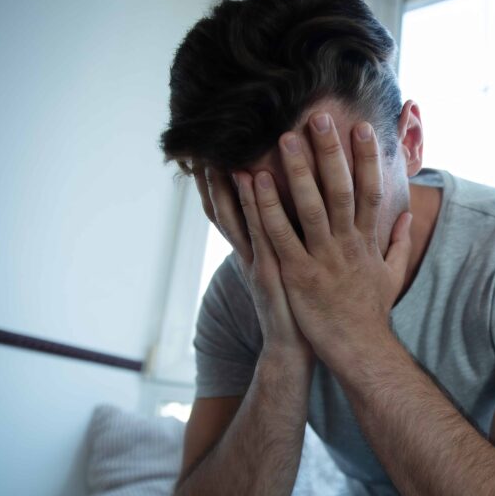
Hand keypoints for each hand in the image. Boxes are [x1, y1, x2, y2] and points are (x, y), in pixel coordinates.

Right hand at [193, 166, 312, 363]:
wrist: (293, 349)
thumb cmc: (295, 309)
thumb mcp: (284, 271)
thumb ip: (279, 244)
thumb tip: (282, 218)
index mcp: (252, 251)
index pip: (228, 212)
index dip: (215, 184)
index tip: (208, 153)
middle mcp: (248, 253)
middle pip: (222, 210)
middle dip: (210, 180)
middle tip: (199, 146)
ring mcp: (256, 262)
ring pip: (236, 216)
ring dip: (227, 184)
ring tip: (219, 152)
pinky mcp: (270, 271)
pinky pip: (263, 231)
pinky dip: (255, 205)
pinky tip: (253, 181)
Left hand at [247, 114, 412, 363]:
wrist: (359, 351)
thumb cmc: (371, 314)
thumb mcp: (391, 276)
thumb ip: (399, 244)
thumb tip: (408, 217)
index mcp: (367, 242)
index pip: (371, 191)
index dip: (367, 158)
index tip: (362, 128)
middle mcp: (347, 244)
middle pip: (341, 190)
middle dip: (331, 152)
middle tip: (320, 118)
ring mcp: (322, 259)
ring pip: (309, 207)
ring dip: (297, 171)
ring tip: (285, 139)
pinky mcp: (298, 275)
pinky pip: (279, 235)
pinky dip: (267, 207)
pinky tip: (255, 182)